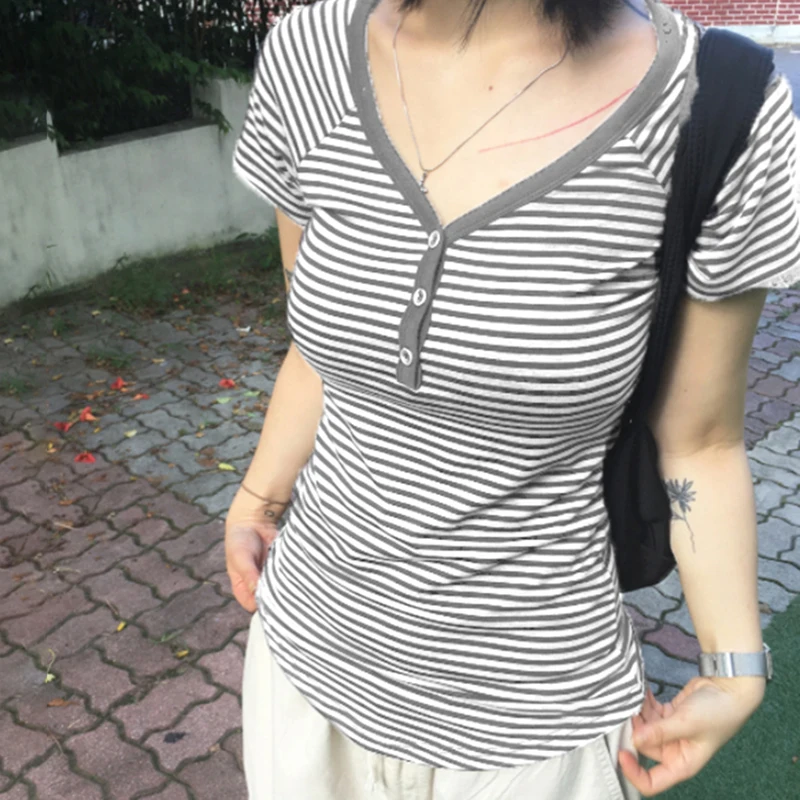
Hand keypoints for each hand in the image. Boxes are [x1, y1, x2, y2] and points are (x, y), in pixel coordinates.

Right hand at [225, 489, 280, 612]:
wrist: (253, 522)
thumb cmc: (240, 540)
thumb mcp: (240, 557)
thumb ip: (248, 574)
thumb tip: (256, 590)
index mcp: (243, 589)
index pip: (253, 606)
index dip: (262, 604)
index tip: (272, 597)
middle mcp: (257, 587)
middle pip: (270, 600)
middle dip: (277, 595)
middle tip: (283, 587)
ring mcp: (271, 578)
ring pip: (281, 590)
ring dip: (286, 584)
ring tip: (288, 576)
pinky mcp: (282, 569)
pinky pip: (289, 577)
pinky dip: (292, 574)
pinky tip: (294, 570)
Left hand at [619, 677, 764, 796]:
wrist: (730, 688)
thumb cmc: (718, 712)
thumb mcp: (687, 723)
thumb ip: (660, 732)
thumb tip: (635, 739)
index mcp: (682, 764)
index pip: (652, 781)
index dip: (634, 772)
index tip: (621, 753)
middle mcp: (675, 751)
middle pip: (644, 748)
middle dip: (635, 730)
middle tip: (627, 712)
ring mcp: (671, 733)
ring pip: (645, 728)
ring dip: (638, 714)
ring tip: (637, 699)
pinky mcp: (669, 716)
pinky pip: (650, 714)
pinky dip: (645, 704)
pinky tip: (646, 693)